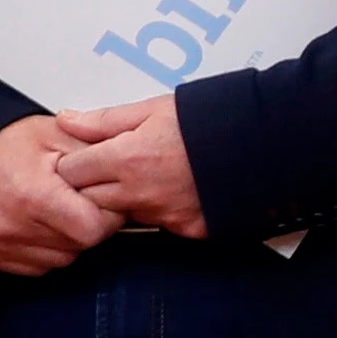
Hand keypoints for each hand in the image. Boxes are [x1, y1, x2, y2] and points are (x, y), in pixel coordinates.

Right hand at [0, 116, 124, 276]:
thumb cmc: (4, 142)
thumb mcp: (57, 134)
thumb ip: (97, 154)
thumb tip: (130, 172)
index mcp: (33, 196)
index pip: (94, 229)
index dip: (106, 215)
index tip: (101, 199)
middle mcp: (11, 226)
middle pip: (79, 246)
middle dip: (87, 225)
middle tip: (76, 201)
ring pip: (60, 259)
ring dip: (66, 240)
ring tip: (54, 209)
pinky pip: (34, 266)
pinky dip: (43, 249)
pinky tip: (36, 223)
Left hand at [46, 99, 207, 241]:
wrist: (269, 141)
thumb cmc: (214, 119)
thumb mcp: (154, 108)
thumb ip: (105, 120)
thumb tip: (67, 122)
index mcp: (126, 159)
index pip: (70, 172)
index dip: (75, 163)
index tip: (86, 157)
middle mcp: (141, 193)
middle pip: (90, 200)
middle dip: (95, 186)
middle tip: (116, 168)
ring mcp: (166, 215)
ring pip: (125, 214)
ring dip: (128, 200)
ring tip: (153, 176)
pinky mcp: (190, 229)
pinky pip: (162, 224)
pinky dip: (163, 210)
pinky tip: (178, 191)